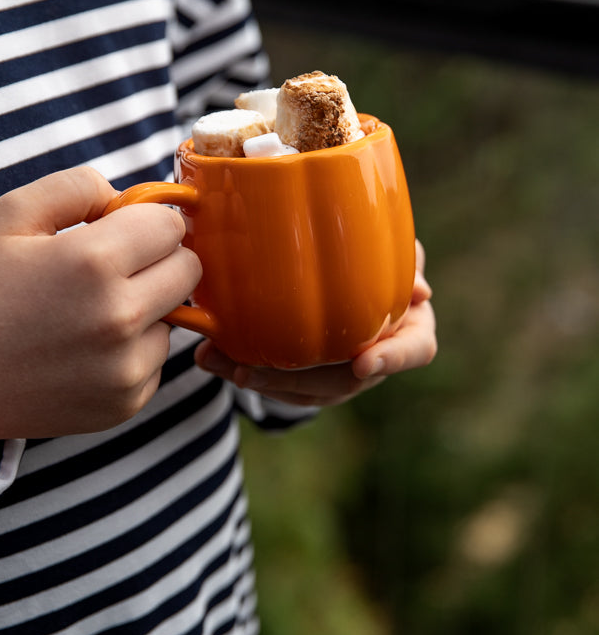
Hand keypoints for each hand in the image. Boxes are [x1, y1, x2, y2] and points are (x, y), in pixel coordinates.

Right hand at [0, 167, 200, 443]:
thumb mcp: (11, 215)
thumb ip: (77, 186)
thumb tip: (128, 197)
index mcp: (93, 262)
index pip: (172, 226)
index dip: (148, 220)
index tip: (124, 229)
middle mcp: (119, 318)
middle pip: (190, 270)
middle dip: (160, 258)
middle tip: (116, 266)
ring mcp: (126, 368)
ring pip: (177, 317)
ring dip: (149, 307)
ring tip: (90, 312)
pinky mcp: (127, 403)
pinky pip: (157, 360)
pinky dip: (134, 350)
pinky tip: (86, 348)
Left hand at [195, 240, 435, 406]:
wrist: (344, 263)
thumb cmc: (373, 249)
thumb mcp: (390, 244)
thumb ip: (402, 255)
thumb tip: (420, 288)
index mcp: (410, 326)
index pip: (414, 351)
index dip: (392, 359)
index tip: (363, 363)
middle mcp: (379, 355)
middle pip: (345, 382)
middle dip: (296, 380)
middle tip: (251, 371)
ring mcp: (345, 373)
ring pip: (308, 391)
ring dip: (262, 381)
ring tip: (219, 363)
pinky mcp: (311, 377)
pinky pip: (283, 386)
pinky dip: (246, 372)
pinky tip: (213, 358)